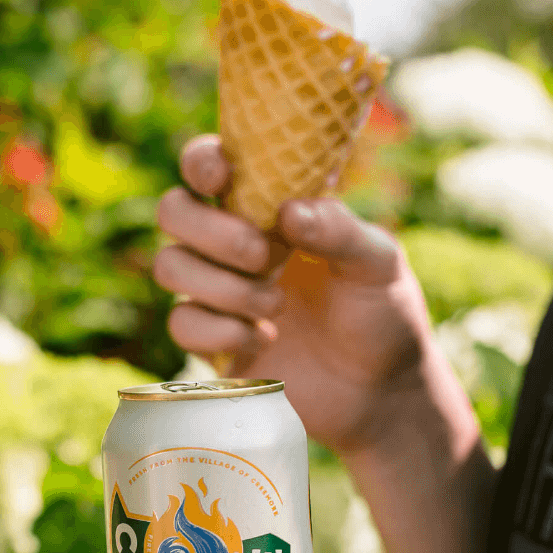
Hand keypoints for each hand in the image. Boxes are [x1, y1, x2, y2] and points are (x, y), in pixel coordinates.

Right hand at [156, 136, 435, 453]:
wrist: (380, 391)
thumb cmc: (382, 312)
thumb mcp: (378, 263)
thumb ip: (340, 230)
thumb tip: (289, 211)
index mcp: (268, 207)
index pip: (210, 165)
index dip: (201, 162)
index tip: (222, 175)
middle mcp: (232, 244)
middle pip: (173, 211)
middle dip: (210, 231)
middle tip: (262, 254)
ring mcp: (217, 292)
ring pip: (170, 266)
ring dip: (222, 285)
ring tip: (276, 306)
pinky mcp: (211, 343)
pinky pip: (183, 324)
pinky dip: (221, 332)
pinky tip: (263, 339)